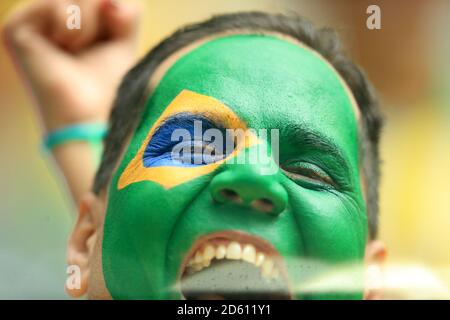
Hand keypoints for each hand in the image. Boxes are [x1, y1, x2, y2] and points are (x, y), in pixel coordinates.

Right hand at [3, 0, 138, 131]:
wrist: (90, 114)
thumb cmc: (108, 84)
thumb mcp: (124, 40)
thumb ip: (127, 9)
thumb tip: (111, 2)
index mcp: (67, 18)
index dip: (111, 9)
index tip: (111, 28)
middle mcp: (44, 15)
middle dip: (99, 13)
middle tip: (89, 45)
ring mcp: (28, 19)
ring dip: (87, 25)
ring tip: (75, 50)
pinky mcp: (16, 27)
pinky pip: (55, 5)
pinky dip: (70, 29)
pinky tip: (62, 50)